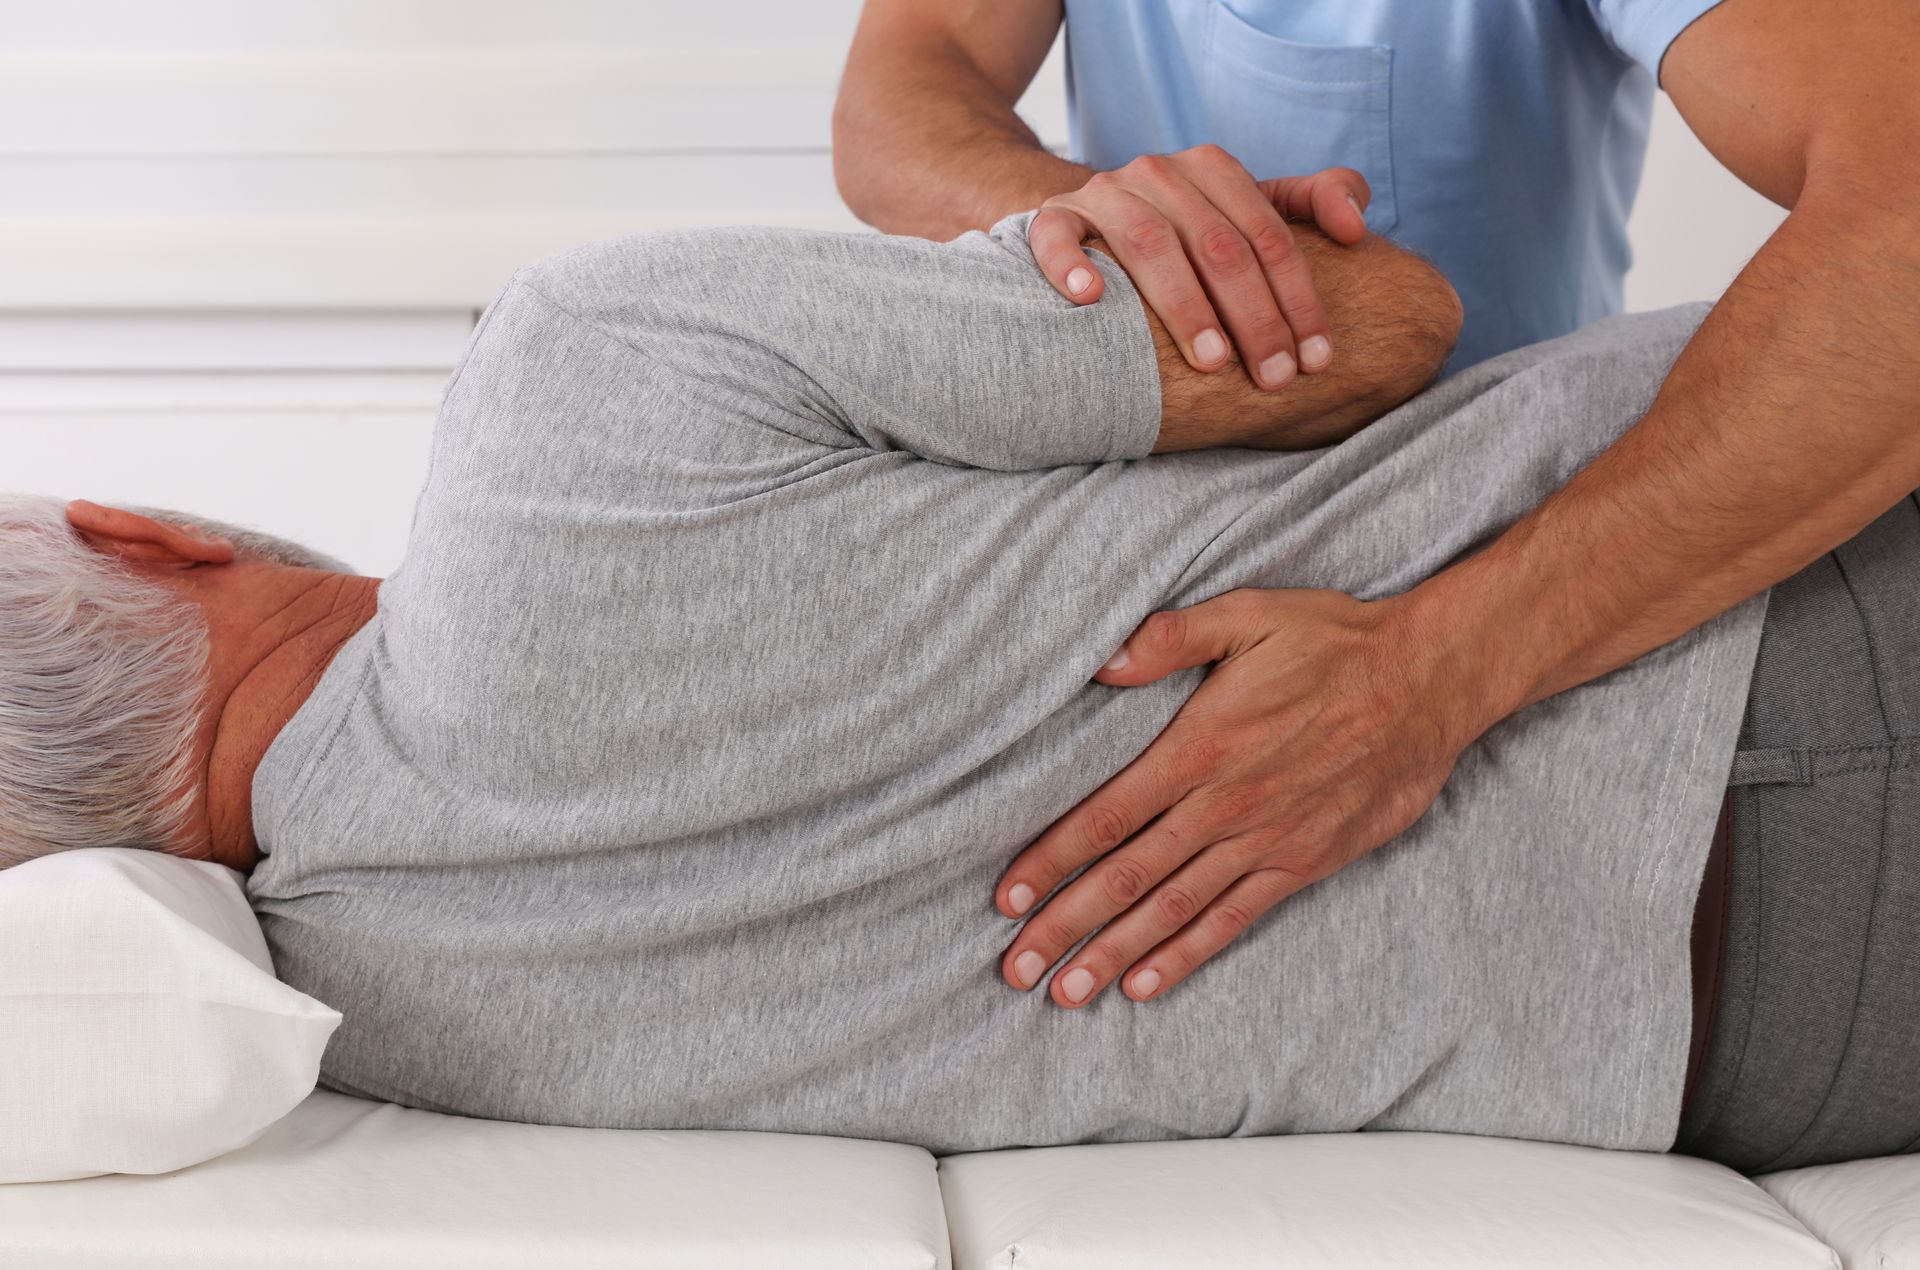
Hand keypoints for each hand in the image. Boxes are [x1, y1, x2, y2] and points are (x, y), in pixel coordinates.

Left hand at [997, 588, 1496, 1007]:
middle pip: (1126, 877)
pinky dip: (1186, 954)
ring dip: (1114, 954)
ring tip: (1066, 994)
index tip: (1005, 899)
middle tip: (1016, 968)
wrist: (1430, 680)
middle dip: (1065, 926)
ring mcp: (1265, 841)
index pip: (1105, 817)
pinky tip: (1145, 985)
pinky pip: (1234, 919)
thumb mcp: (1249, 612)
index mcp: (1199, 747)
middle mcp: (1224, 806)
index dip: (1050, 861)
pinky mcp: (1303, 862)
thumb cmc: (1333, 640)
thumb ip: (1170, 637)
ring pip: (1172, 909)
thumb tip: (1102, 660)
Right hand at [1029, 147, 1370, 389]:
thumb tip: (1357, 228)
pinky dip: (1071, 265)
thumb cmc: (1186, 230)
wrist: (1091, 219)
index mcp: (1213, 168)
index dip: (1298, 299)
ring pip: (1148, 243)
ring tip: (1211, 362)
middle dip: (1253, 317)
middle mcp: (1159, 172)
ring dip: (1184, 305)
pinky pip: (1056, 237)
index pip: (1269, 236)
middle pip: (1218, 244)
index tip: (1316, 360)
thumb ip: (1311, 203)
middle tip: (1274, 378)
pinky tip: (1091, 300)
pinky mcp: (1054, 218)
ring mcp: (1104, 193)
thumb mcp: (1251, 209)